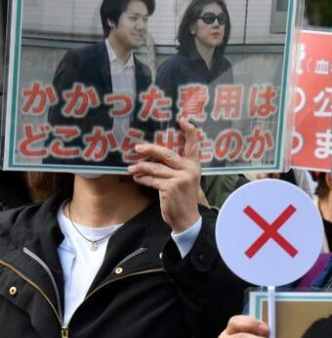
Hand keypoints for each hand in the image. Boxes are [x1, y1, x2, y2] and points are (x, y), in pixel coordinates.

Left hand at [128, 117, 201, 232]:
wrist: (187, 218)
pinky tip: (138, 178)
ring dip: (141, 167)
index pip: (194, 145)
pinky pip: (152, 179)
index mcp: (194, 165)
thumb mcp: (183, 179)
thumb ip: (174, 167)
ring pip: (155, 168)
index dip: (189, 131)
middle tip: (137, 147)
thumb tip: (151, 157)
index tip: (182, 119)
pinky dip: (143, 179)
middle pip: (166, 154)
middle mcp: (189, 170)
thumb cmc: (182, 197)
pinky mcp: (170, 187)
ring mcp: (180, 178)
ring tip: (131, 168)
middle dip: (150, 149)